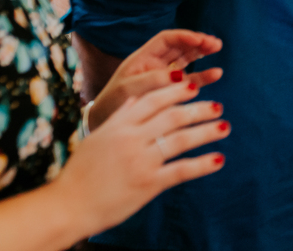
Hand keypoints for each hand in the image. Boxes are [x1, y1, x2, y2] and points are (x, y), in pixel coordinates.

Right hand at [52, 80, 228, 238]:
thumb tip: (133, 100)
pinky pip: (181, 170)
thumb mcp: (96, 139)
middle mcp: (131, 139)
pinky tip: (219, 159)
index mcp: (119, 126)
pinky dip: (202, 165)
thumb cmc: (80, 173)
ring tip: (225, 126)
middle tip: (218, 105)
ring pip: (181, 139)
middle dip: (198, 109)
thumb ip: (118, 118)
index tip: (195, 86)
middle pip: (172, 116)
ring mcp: (140, 161)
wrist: (67, 206)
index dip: (176, 92)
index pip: (153, 100)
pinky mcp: (147, 184)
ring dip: (207, 131)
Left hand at [87, 30, 222, 131]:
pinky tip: (216, 73)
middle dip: (197, 41)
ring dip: (203, 53)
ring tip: (217, 48)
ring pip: (188, 59)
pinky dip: (204, 76)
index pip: (166, 39)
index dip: (183, 37)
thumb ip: (153, 80)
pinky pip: (191, 80)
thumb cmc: (113, 103)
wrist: (106, 122)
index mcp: (143, 57)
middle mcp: (156, 64)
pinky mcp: (172, 92)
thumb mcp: (127, 89)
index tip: (198, 39)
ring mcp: (165, 77)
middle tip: (214, 42)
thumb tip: (181, 76)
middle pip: (180, 46)